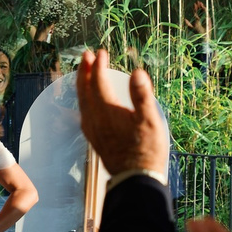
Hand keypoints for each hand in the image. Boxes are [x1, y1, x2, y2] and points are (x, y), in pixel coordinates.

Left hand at [74, 49, 167, 176]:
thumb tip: (137, 73)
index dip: (98, 65)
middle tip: (85, 56)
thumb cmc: (146, 150)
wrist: (135, 178)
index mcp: (107, 110)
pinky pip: (83, 113)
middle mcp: (95, 119)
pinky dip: (84, 100)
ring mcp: (92, 130)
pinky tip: (88, 103)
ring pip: (82, 102)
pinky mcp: (94, 139)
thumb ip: (142, 95)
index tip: (101, 53)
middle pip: (84, 90)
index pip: (98, 81)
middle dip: (84, 71)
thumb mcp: (150, 120)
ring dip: (82, 85)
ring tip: (84, 74)